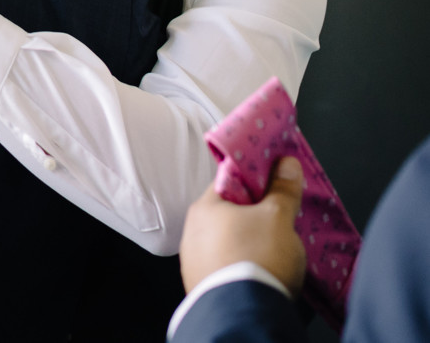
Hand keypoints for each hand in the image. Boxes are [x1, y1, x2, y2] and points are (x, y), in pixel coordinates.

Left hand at [179, 156, 306, 296]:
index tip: (276, 184)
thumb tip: (286, 164)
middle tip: (280, 219)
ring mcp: (194, 260)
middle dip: (255, 215)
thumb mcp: (278, 217)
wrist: (244, 313)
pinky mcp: (202, 284)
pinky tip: (260, 271)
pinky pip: (225, 266)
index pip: (230, 181)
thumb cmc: (257, 258)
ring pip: (227, 241)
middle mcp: (192, 231)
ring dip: (248, 242)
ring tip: (274, 250)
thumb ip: (282, 189)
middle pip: (229, 213)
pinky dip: (242, 265)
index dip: (256, 180)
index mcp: (204, 207)